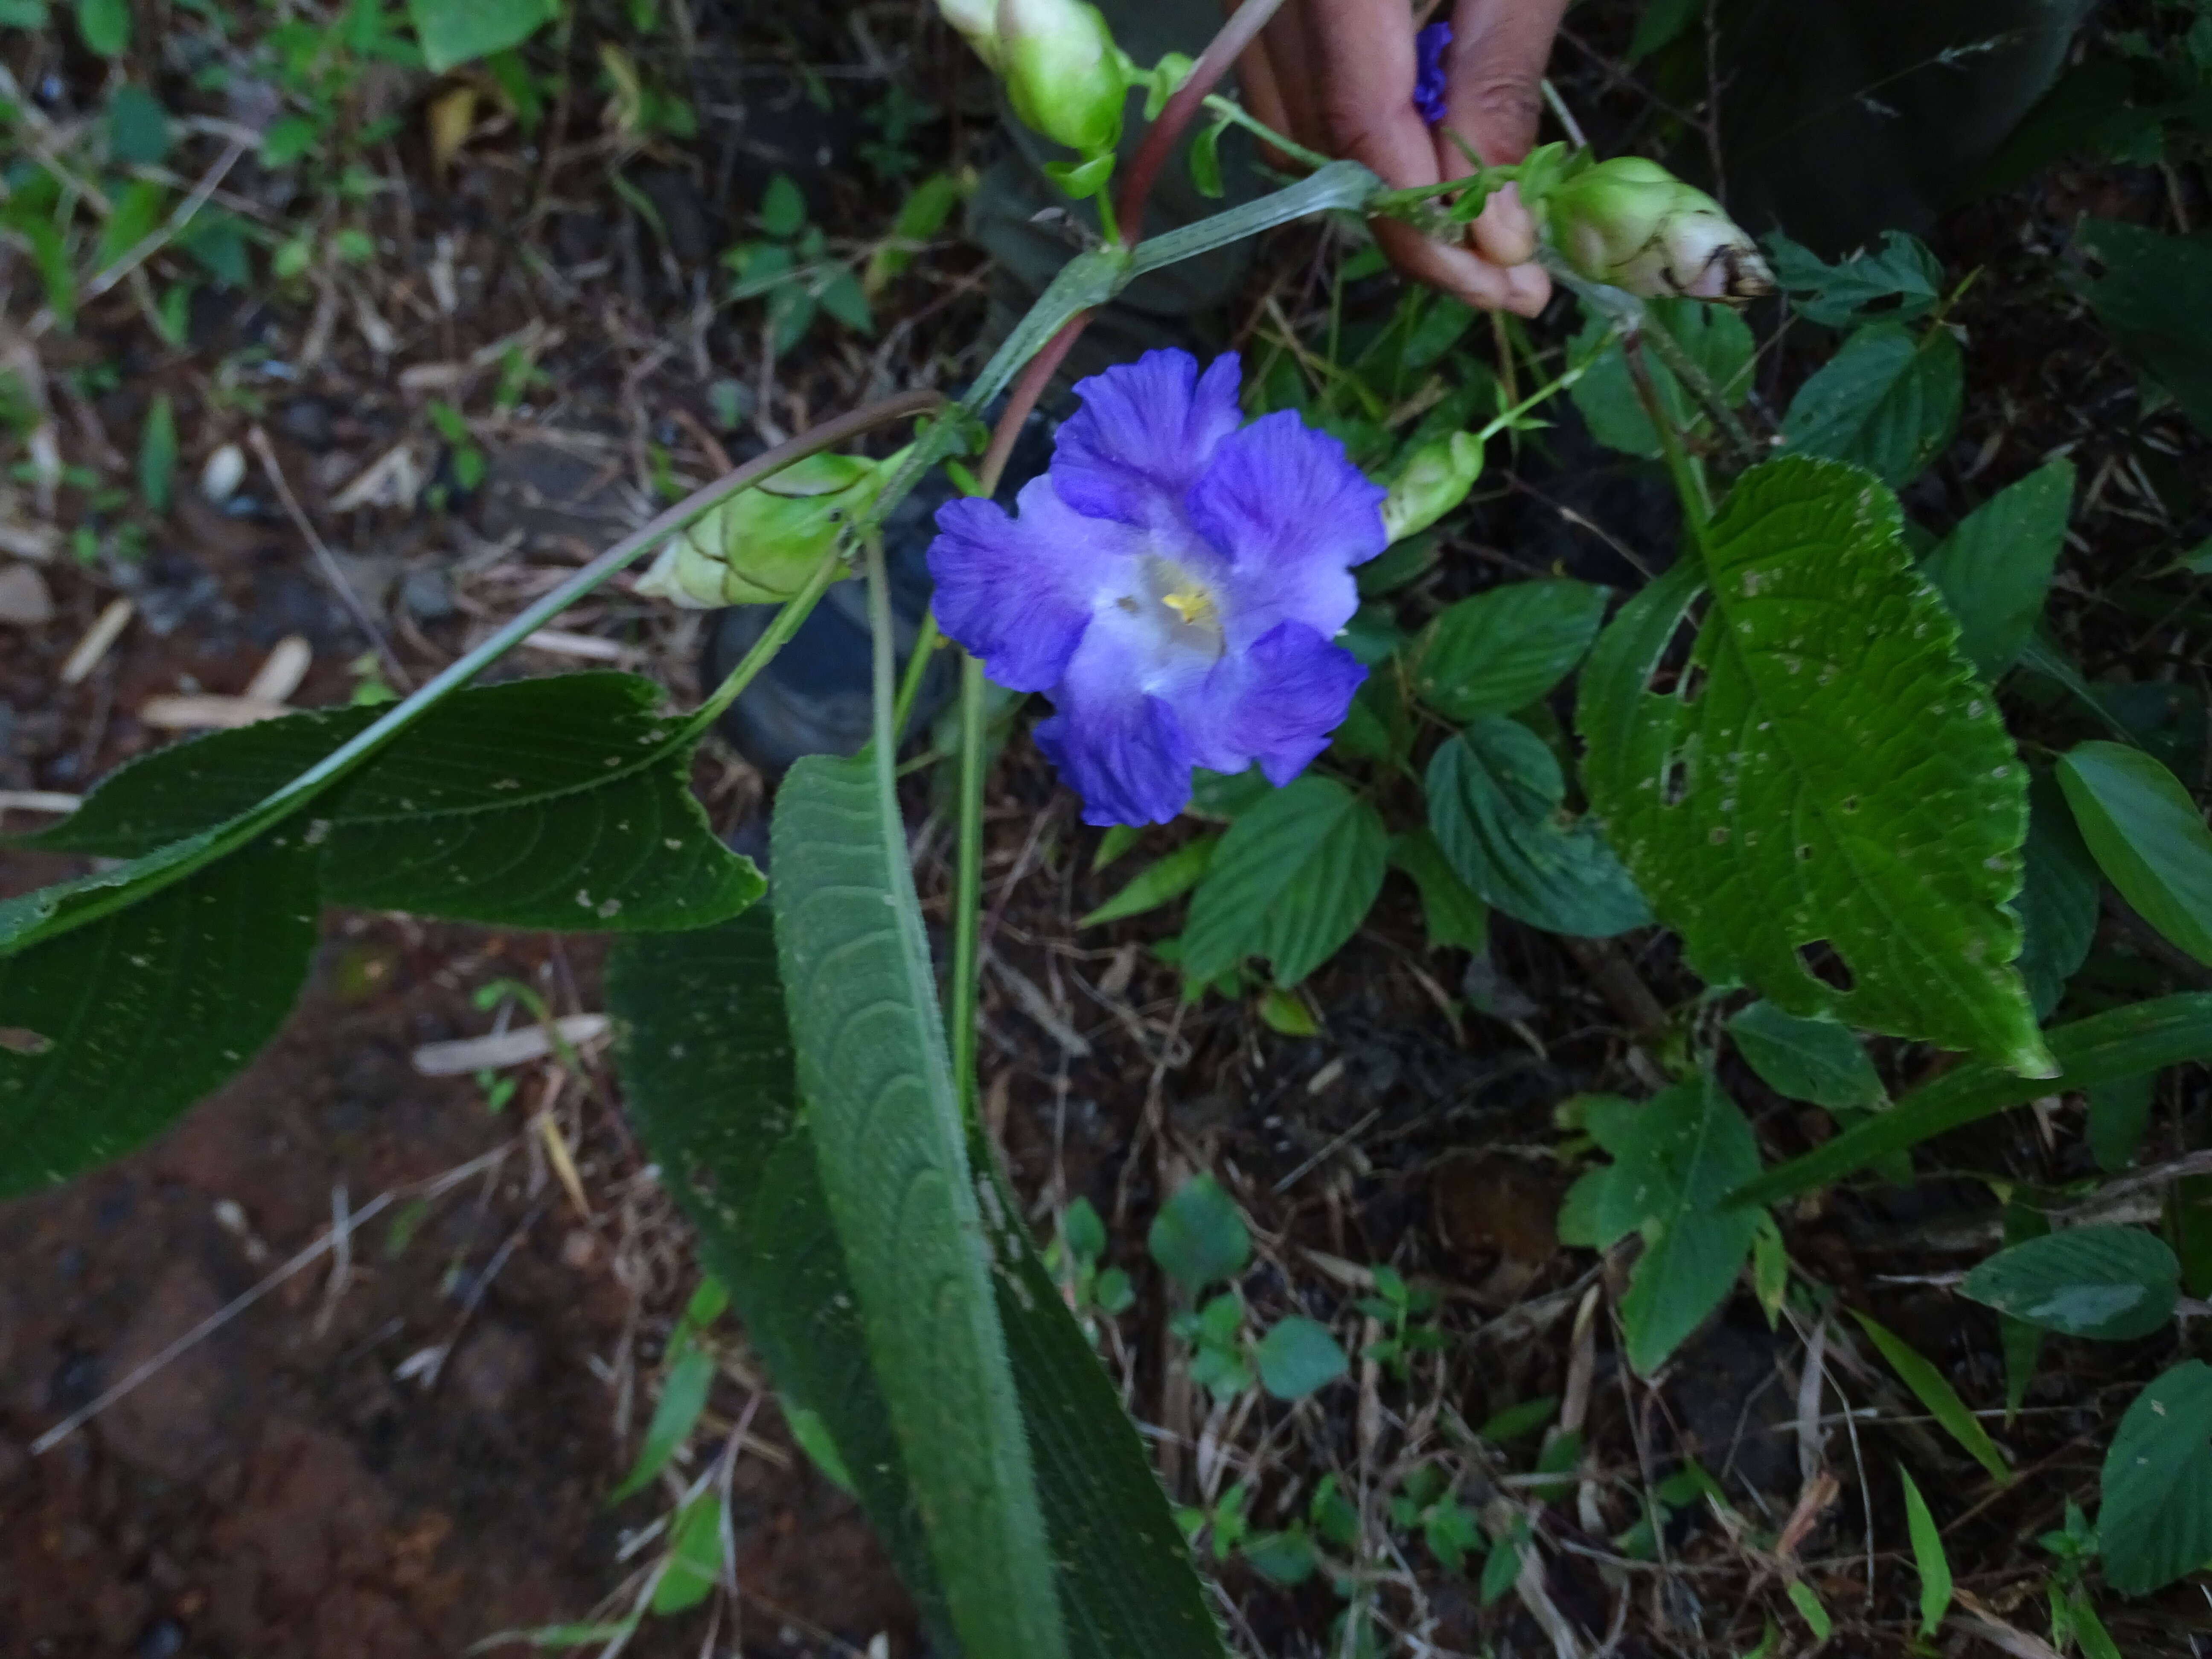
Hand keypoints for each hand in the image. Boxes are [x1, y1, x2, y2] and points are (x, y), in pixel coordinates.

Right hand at [1237, 0, 1569, 314]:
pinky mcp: (1247, 7)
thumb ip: (1497, 84)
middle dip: (1412, 226)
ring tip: (1472, 224)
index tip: (1500, 280)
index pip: (1357, 124)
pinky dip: (1348, 138)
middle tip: (1506, 278)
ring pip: (1287, 134)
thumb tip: (1497, 235)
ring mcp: (1242, 3)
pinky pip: (1279, 94)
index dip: (1427, 219)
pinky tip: (1418, 150)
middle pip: (1318, 146)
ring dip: (1378, 191)